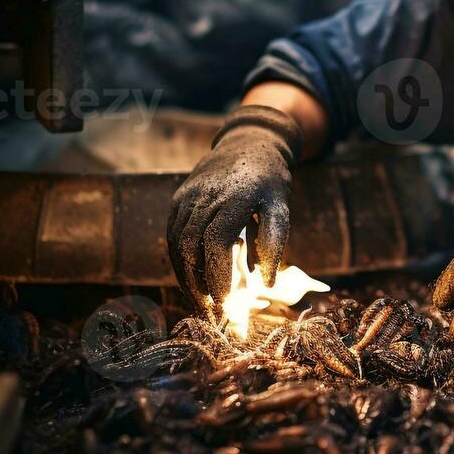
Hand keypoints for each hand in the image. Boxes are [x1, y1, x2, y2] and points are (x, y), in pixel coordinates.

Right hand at [166, 106, 303, 310]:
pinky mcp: (178, 199)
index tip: (224, 300)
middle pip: (189, 246)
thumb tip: (266, 283)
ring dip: (185, 276)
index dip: (216, 273)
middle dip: (196, 283)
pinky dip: (179, 260)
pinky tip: (190, 279)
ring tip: (200, 302)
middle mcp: (204, 196)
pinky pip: (172, 234)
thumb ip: (274, 242)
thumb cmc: (270, 180)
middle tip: (209, 311)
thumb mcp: (281, 206)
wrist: (249, 142)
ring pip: (176, 244)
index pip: (216, 242)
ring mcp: (187, 196)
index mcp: (232, 198)